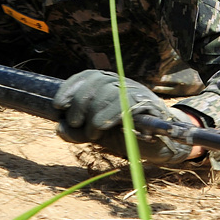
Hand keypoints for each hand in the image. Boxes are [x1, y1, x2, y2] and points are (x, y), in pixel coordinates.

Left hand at [53, 69, 194, 165]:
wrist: (161, 144)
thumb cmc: (126, 136)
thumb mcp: (97, 134)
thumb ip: (78, 131)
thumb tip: (59, 128)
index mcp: (107, 85)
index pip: (86, 76)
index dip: (70, 88)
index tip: (59, 105)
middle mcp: (120, 82)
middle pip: (95, 82)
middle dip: (79, 103)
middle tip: (76, 124)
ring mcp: (134, 91)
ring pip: (108, 90)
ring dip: (94, 113)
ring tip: (93, 132)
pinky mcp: (146, 103)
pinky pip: (125, 102)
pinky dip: (109, 114)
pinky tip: (101, 125)